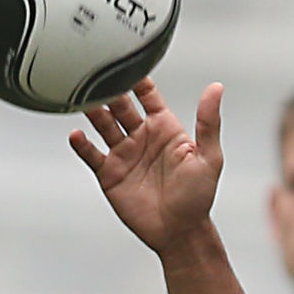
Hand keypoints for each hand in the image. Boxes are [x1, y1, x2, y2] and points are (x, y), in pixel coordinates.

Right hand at [69, 77, 224, 253]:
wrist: (179, 232)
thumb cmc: (198, 196)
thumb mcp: (209, 157)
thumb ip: (208, 122)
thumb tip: (216, 88)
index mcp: (165, 128)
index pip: (148, 96)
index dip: (138, 79)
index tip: (127, 61)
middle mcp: (142, 137)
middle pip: (121, 106)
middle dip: (110, 91)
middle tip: (97, 76)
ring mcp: (124, 154)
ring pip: (103, 125)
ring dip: (94, 112)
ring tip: (83, 100)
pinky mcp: (109, 174)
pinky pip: (92, 154)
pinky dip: (82, 144)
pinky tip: (77, 135)